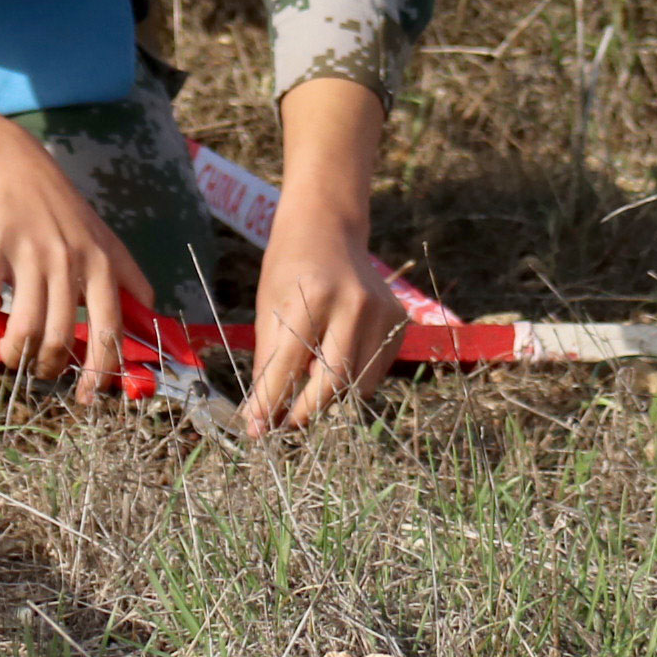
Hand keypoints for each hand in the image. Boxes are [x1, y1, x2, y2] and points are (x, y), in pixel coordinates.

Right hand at [0, 78, 149, 401]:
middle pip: (63, 337)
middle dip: (51, 366)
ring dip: (17, 352)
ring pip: (26, 327)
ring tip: (14, 353)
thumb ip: (124, 275)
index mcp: (100, 263)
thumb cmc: (59, 207)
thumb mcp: (101, 236)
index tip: (90, 394)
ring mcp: (31, 253)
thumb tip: (150, 313)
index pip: (110, 328)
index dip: (103, 369)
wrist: (10, 165)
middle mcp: (70, 260)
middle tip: (42, 369)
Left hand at [243, 192, 406, 433]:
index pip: (290, 366)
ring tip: (307, 394)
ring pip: (359, 383)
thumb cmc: (288, 267)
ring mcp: (382, 312)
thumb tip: (260, 418)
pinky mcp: (399, 319)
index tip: (257, 429)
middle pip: (334, 382)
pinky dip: (353, 379)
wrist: (327, 228)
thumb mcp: (267, 308)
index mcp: (313, 296)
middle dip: (306, 412)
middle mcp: (355, 304)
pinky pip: (375, 369)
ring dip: (331, 399)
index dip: (271, 402)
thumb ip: (269, 362)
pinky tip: (335, 362)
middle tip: (284, 424)